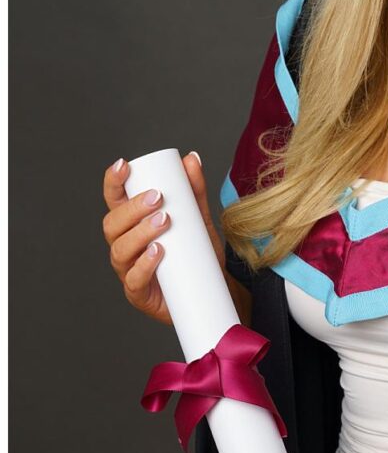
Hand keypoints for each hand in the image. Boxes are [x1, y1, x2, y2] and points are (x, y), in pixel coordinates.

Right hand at [102, 151, 223, 325]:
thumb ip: (194, 191)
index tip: (124, 165)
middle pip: (113, 224)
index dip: (113, 182)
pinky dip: (145, 264)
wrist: (209, 290)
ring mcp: (128, 270)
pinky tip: (158, 251)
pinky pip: (134, 279)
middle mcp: (123, 245)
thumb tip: (191, 158)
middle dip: (133, 208)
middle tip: (158, 197)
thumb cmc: (194, 252)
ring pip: (121, 249)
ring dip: (140, 232)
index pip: (114, 200)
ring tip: (164, 221)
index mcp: (131, 224)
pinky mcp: (139, 293)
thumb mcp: (197, 218)